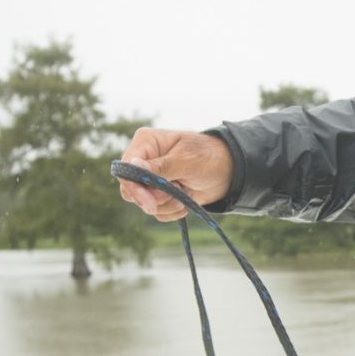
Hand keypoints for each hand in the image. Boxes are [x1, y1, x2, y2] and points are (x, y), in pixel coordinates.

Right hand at [118, 129, 234, 221]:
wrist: (228, 172)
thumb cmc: (208, 157)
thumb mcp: (185, 160)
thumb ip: (159, 166)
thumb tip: (133, 165)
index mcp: (146, 143)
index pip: (126, 168)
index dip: (134, 187)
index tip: (149, 203)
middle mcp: (144, 160)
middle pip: (130, 189)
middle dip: (154, 198)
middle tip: (175, 198)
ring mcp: (151, 180)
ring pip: (145, 204)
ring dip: (168, 204)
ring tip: (185, 191)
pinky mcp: (160, 195)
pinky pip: (158, 212)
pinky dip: (173, 211)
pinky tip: (186, 199)